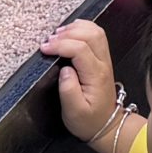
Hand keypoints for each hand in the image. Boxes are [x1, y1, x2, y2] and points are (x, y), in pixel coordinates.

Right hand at [40, 19, 117, 142]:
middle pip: (91, 35)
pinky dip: (82, 28)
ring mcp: (105, 59)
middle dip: (68, 33)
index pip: (80, 49)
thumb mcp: (74, 113)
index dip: (61, 45)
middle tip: (49, 41)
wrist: (107, 124)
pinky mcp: (102, 58)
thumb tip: (64, 70)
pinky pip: (97, 35)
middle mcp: (103, 63)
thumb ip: (68, 91)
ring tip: (57, 35)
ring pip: (96, 32)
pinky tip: (70, 31)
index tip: (44, 49)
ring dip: (76, 28)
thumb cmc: (89, 121)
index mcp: (95, 75)